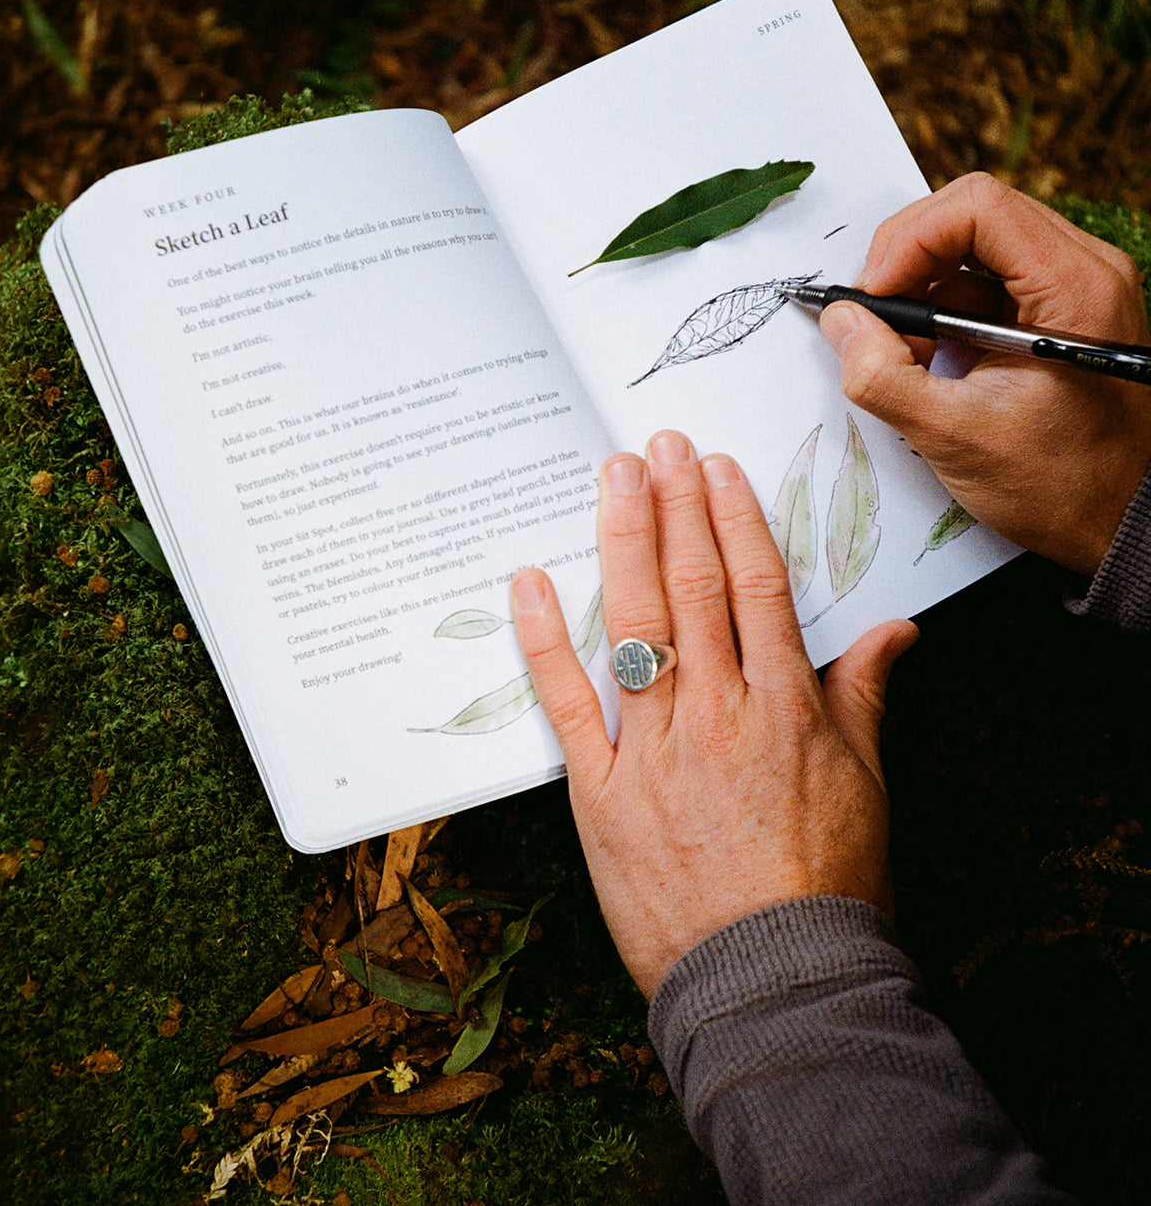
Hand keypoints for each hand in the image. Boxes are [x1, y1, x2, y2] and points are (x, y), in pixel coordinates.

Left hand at [509, 432, 916, 998]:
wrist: (774, 982)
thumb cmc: (828, 887)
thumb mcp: (867, 785)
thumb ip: (867, 696)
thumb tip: (896, 630)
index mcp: (785, 706)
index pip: (755, 586)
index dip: (731, 518)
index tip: (713, 467)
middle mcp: (718, 712)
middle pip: (691, 587)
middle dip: (673, 506)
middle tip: (656, 444)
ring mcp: (654, 748)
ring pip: (634, 623)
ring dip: (621, 541)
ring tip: (611, 478)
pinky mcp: (600, 791)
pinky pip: (567, 701)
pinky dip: (543, 638)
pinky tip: (528, 582)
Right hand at [821, 173, 1150, 573]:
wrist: (1121, 523)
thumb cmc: (1064, 487)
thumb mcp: (956, 438)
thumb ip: (884, 377)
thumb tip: (841, 323)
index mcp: (1076, 287)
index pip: (977, 208)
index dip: (909, 241)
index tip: (874, 296)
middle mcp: (1084, 270)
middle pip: (972, 215)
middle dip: (907, 262)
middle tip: (874, 318)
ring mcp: (1073, 287)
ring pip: (973, 247)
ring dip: (922, 289)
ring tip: (904, 354)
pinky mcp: (1056, 310)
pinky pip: (986, 281)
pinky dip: (943, 311)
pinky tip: (930, 362)